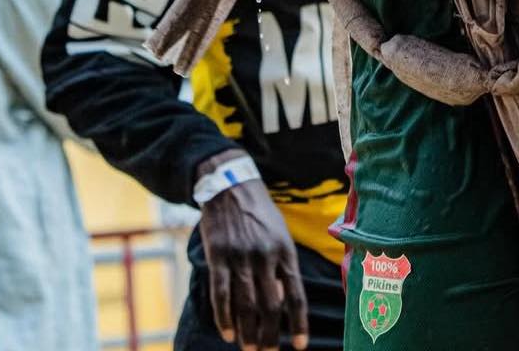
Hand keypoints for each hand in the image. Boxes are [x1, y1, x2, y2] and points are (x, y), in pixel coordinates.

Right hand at [196, 151, 307, 350]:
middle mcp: (265, 255)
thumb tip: (281, 302)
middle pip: (270, 306)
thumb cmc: (259, 214)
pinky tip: (227, 334)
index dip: (298, 323)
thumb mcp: (279, 234)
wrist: (231, 185)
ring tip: (250, 350)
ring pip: (246, 304)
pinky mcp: (218, 256)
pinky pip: (221, 293)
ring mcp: (240, 256)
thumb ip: (281, 266)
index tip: (300, 347)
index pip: (296, 294)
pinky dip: (224, 318)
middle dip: (270, 336)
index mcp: (285, 250)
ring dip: (248, 333)